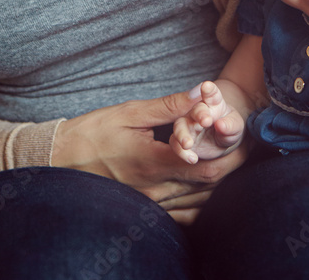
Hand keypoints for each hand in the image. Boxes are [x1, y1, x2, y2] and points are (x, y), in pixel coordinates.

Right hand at [54, 89, 248, 223]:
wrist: (60, 160)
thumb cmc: (93, 132)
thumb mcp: (130, 112)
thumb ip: (170, 105)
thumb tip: (202, 93)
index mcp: (151, 161)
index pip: (203, 162)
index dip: (227, 147)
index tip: (241, 131)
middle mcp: (153, 188)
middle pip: (208, 184)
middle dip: (232, 163)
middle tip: (248, 145)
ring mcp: (150, 203)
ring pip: (200, 201)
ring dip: (221, 182)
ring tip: (236, 159)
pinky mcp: (146, 210)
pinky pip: (184, 214)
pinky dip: (202, 201)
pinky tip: (212, 187)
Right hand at [170, 80, 245, 163]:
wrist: (221, 141)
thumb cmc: (228, 128)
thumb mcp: (235, 127)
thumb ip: (230, 125)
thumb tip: (221, 125)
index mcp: (212, 102)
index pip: (212, 94)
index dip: (210, 90)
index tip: (207, 86)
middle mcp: (197, 111)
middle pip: (195, 110)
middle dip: (199, 114)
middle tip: (206, 120)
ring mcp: (187, 124)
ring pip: (180, 126)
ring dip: (182, 134)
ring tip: (188, 144)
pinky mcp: (180, 140)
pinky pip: (176, 144)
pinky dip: (182, 152)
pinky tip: (192, 159)